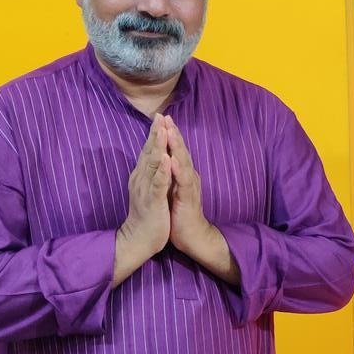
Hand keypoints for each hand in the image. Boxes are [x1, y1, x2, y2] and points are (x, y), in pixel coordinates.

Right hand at [115, 115, 170, 274]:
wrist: (139, 239)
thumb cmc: (148, 215)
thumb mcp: (150, 190)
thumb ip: (152, 174)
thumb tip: (157, 159)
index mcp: (142, 176)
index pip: (149, 151)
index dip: (155, 134)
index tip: (160, 116)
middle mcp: (141, 179)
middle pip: (149, 152)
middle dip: (155, 133)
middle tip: (159, 114)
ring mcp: (145, 189)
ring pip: (152, 164)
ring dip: (158, 147)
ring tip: (162, 130)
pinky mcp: (152, 201)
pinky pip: (158, 184)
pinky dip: (162, 171)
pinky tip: (166, 160)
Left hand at [166, 116, 240, 285]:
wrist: (193, 237)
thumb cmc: (181, 214)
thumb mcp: (173, 190)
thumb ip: (172, 175)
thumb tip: (166, 161)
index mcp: (183, 174)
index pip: (175, 151)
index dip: (169, 135)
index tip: (161, 119)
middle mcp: (188, 177)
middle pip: (180, 151)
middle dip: (173, 133)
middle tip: (165, 116)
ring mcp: (189, 186)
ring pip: (183, 162)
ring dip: (176, 146)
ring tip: (170, 131)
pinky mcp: (188, 198)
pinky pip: (183, 181)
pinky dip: (177, 169)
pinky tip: (172, 159)